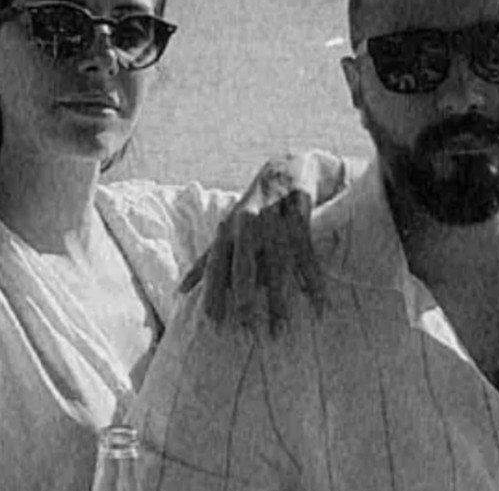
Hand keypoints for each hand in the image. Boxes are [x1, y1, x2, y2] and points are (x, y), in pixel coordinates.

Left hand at [180, 153, 331, 334]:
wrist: (286, 168)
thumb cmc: (253, 209)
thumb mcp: (227, 230)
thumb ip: (207, 260)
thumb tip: (180, 291)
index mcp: (227, 230)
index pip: (216, 265)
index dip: (214, 293)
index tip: (214, 325)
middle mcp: (247, 223)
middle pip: (244, 265)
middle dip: (243, 295)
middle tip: (246, 329)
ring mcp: (274, 218)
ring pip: (277, 264)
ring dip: (280, 299)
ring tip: (280, 329)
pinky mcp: (298, 213)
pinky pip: (306, 253)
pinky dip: (312, 281)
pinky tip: (318, 304)